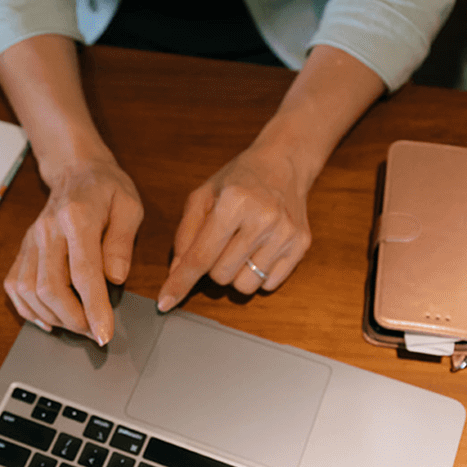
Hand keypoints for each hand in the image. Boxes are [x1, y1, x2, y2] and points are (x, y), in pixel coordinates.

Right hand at [3, 157, 143, 344]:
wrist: (76, 171)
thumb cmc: (107, 190)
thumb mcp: (129, 207)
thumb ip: (123, 242)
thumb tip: (116, 277)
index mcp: (77, 218)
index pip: (84, 273)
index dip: (94, 308)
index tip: (104, 334)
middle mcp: (48, 231)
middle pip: (51, 288)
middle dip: (74, 320)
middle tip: (95, 333)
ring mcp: (31, 240)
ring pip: (30, 291)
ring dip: (54, 317)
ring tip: (78, 326)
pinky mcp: (23, 249)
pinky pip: (14, 286)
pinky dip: (29, 309)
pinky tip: (49, 319)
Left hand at [156, 145, 311, 311]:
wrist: (283, 163)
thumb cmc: (239, 181)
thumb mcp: (203, 196)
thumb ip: (185, 235)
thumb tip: (176, 273)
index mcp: (234, 202)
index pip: (201, 256)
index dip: (180, 282)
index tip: (165, 303)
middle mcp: (263, 218)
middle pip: (221, 276)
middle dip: (213, 267)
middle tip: (222, 244)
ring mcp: (285, 233)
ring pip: (245, 286)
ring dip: (236, 274)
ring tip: (241, 248)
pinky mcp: (301, 245)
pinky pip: (269, 284)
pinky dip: (258, 274)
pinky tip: (261, 249)